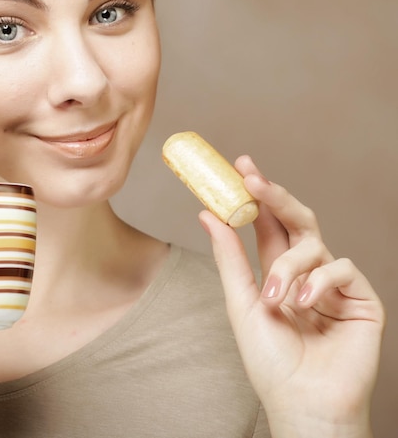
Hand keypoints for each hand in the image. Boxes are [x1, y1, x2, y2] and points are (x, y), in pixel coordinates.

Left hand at [199, 156, 384, 437]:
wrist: (302, 402)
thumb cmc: (269, 359)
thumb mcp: (241, 302)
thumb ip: (230, 257)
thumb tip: (207, 214)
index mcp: (278, 272)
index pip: (269, 224)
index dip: (257, 196)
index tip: (241, 166)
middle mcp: (307, 272)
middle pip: (296, 221)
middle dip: (275, 196)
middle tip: (253, 178)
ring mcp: (334, 284)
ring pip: (313, 245)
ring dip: (289, 266)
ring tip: (277, 298)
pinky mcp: (361, 298)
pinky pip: (342, 268)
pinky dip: (320, 281)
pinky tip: (305, 303)